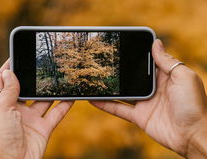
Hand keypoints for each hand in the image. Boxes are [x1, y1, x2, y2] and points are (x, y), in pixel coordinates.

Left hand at [0, 60, 73, 158]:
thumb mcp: (0, 109)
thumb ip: (7, 90)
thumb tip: (9, 71)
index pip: (1, 82)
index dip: (8, 69)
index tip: (16, 54)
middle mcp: (13, 110)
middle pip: (24, 89)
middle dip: (32, 77)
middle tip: (42, 62)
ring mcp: (29, 119)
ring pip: (42, 100)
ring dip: (50, 90)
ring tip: (60, 74)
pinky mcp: (42, 129)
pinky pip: (56, 114)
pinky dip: (65, 105)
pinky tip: (72, 95)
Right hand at [90, 39, 206, 157]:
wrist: (192, 136)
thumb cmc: (194, 106)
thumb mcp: (183, 77)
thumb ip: (167, 61)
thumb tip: (156, 42)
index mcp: (166, 76)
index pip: (148, 61)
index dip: (137, 53)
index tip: (122, 43)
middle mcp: (154, 88)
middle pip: (132, 76)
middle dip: (119, 69)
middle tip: (101, 60)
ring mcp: (145, 103)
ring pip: (122, 92)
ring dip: (109, 86)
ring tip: (93, 77)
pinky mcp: (138, 117)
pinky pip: (118, 109)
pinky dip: (105, 104)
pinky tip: (92, 99)